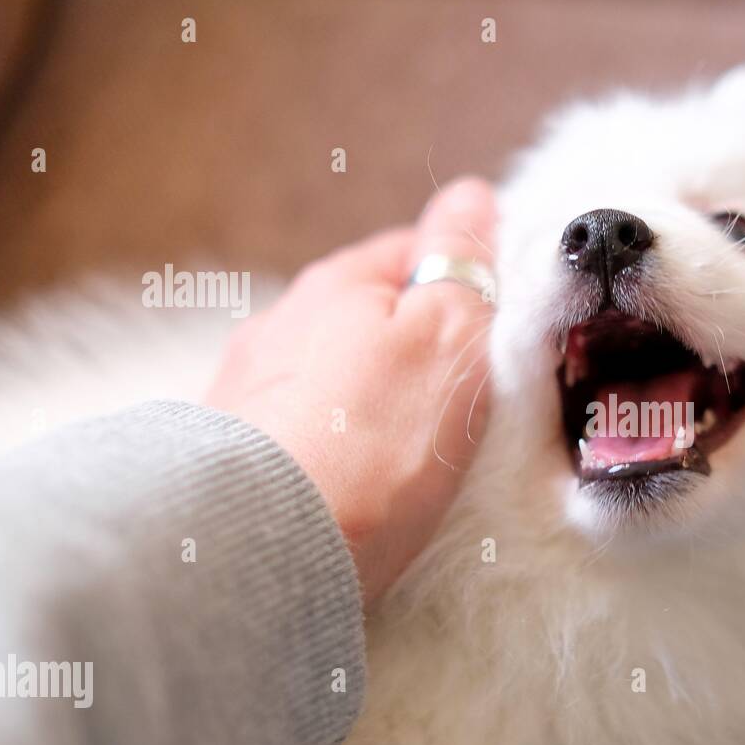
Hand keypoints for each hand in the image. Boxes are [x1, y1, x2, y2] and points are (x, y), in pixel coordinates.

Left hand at [205, 178, 495, 604]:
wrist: (264, 549)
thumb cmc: (372, 443)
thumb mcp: (448, 336)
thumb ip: (462, 263)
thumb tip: (471, 194)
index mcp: (341, 283)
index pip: (419, 248)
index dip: (472, 278)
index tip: (508, 323)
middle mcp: (284, 323)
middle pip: (375, 316)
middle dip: (424, 345)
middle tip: (477, 397)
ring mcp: (251, 389)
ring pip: (339, 377)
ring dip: (378, 398)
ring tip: (418, 450)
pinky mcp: (236, 454)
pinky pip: (310, 432)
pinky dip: (342, 445)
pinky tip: (361, 481)